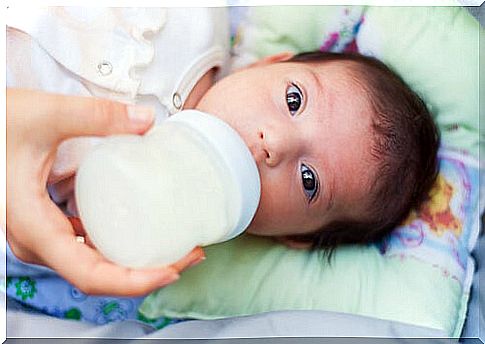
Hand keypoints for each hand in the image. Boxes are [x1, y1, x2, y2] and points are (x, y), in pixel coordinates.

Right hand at [6, 88, 204, 295]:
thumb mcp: (44, 115)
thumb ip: (96, 116)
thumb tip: (146, 121)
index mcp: (34, 227)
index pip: (90, 275)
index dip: (135, 281)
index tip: (173, 270)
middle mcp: (36, 241)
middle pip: (99, 275)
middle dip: (147, 272)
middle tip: (187, 253)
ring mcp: (40, 235)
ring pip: (92, 264)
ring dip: (134, 260)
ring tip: (174, 243)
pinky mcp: (46, 224)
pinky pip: (84, 246)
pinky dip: (115, 244)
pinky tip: (139, 227)